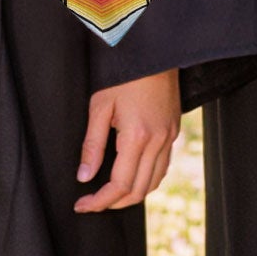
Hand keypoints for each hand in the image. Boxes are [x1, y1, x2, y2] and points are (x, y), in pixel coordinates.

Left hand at [74, 68, 180, 212]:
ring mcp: (169, 136)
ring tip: (110, 194)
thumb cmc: (124, 74)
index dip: (99, 201)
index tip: (82, 204)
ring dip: (132, 194)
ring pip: (154, 181)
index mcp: (137, 136)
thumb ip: (92, 145)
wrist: (154, 51)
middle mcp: (158, 140)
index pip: (119, 185)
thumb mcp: (100, 106)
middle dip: (114, 203)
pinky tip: (132, 175)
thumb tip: (84, 176)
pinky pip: (163, 166)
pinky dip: (147, 179)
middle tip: (93, 202)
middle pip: (138, 190)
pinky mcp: (174, 130)